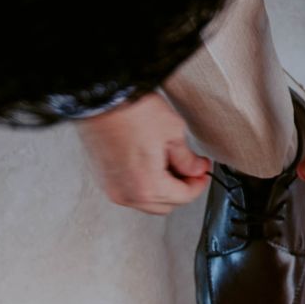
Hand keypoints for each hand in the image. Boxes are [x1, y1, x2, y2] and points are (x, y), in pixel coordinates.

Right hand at [76, 92, 212, 214]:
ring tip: (169, 162)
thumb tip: (196, 168)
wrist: (101, 98)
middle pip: (165, 205)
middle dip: (181, 188)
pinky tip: (150, 162)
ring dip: (162, 188)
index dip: (199, 182)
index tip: (203, 169)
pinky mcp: (103, 179)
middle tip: (190, 168)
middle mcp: (127, 194)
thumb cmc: (132, 111)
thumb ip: (187, 158)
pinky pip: (130, 191)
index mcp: (147, 187)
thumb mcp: (172, 131)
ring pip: (147, 201)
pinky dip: (144, 183)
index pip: (184, 197)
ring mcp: (112, 188)